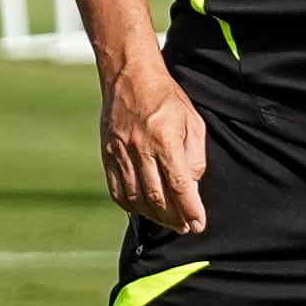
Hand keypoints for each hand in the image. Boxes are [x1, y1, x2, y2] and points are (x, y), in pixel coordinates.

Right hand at [101, 63, 209, 233]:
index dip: (190, 209)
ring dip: (153, 216)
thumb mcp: (193, 120)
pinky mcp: (108, 154)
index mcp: (165, 140)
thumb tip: (193, 184)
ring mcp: (120, 153)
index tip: (198, 224)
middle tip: (185, 228)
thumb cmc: (167, 97)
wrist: (129, 76)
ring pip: (136, 198)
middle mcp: (140, 149)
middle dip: (174, 218)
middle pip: (157, 197)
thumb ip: (195, 155)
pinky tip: (142, 210)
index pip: (180, 185)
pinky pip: (117, 189)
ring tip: (168, 222)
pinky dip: (130, 205)